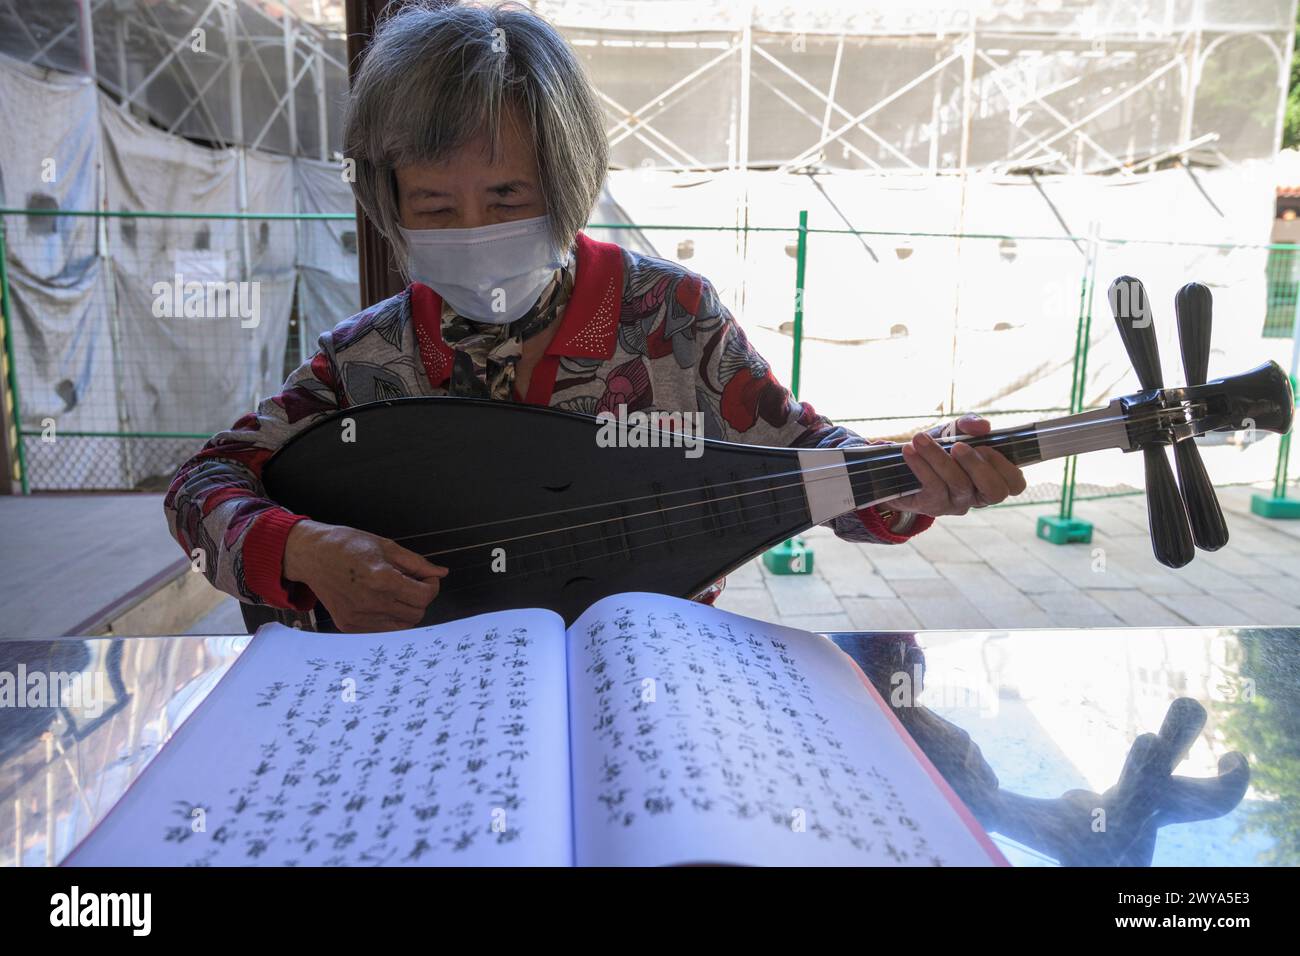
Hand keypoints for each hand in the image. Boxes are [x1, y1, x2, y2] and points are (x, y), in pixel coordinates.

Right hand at [283, 519, 447, 631]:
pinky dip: (389, 619)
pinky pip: (382, 630)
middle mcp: (370, 603)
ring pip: (402, 626)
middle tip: (412, 584)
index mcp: (382, 579)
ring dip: (406, 610)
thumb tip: (440, 573)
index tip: (427, 579)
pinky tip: (381, 602)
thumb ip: (416, 563)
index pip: (424, 597)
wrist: (312, 555)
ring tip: (396, 592)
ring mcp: (358, 617)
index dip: (431, 587)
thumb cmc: (347, 546)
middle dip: (420, 599)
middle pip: (416, 614)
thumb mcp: (386, 546)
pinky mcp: (349, 626)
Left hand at [893, 414, 1026, 516]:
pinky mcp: (933, 505)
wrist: (899, 468)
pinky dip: (921, 464)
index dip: (1006, 467)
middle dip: (978, 466)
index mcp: (991, 480)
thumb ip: (969, 425)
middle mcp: (977, 497)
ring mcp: (956, 504)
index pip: (1015, 485)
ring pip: (958, 484)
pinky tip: (909, 450)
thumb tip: (983, 426)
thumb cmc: (938, 449)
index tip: (986, 447)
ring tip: (921, 438)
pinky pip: (932, 486)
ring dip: (939, 458)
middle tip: (958, 446)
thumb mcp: (954, 433)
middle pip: (994, 492)